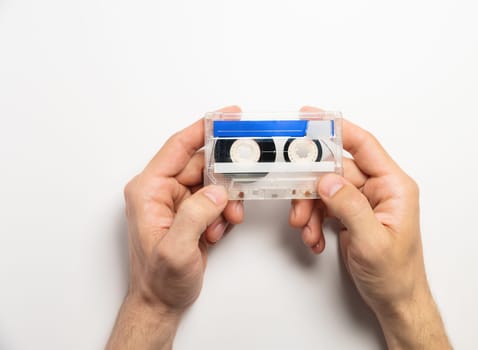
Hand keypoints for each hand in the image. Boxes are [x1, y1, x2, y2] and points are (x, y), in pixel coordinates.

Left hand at [107, 106, 244, 349]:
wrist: (162, 302)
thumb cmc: (159, 280)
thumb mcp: (175, 251)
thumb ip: (195, 215)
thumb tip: (218, 191)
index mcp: (149, 190)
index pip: (178, 147)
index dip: (204, 129)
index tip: (229, 115)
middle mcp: (162, 191)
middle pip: (201, 164)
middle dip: (225, 176)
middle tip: (244, 179)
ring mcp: (178, 202)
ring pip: (213, 182)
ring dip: (226, 199)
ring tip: (226, 220)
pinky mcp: (191, 213)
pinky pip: (216, 199)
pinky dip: (225, 212)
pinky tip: (218, 230)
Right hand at [290, 106, 450, 348]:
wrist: (395, 301)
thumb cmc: (396, 275)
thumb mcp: (372, 241)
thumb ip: (350, 207)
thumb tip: (327, 179)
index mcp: (393, 186)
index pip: (363, 145)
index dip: (337, 128)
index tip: (311, 118)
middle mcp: (378, 189)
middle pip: (336, 170)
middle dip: (311, 187)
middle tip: (297, 200)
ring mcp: (363, 202)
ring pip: (325, 189)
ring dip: (309, 208)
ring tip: (305, 229)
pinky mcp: (351, 214)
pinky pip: (324, 206)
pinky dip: (313, 221)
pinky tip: (315, 238)